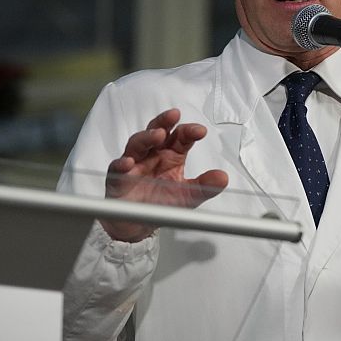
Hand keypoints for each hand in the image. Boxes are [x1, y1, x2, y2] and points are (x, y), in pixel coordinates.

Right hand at [100, 108, 228, 241]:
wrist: (138, 224)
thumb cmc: (161, 203)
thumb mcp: (188, 196)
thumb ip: (205, 186)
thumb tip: (223, 178)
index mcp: (171, 155)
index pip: (180, 137)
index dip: (189, 132)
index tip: (200, 131)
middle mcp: (152, 154)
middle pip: (156, 131)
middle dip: (164, 122)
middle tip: (174, 116)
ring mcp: (134, 164)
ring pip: (137, 144)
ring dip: (146, 138)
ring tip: (157, 135)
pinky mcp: (118, 179)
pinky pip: (117, 169)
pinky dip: (122, 165)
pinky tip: (128, 162)